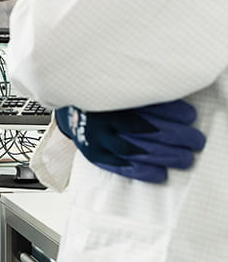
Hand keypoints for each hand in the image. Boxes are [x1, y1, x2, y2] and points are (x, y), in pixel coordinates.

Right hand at [54, 100, 205, 182]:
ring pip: (135, 149)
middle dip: (174, 136)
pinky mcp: (93, 153)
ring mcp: (96, 137)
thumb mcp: (112, 88)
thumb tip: (171, 96)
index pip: (143, 103)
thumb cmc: (97, 98)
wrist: (67, 110)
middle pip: (144, 128)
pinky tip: (159, 173)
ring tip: (185, 159)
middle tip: (194, 140)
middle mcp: (101, 116)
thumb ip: (135, 92)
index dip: (169, 111)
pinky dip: (141, 171)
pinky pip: (119, 165)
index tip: (189, 115)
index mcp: (107, 96)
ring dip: (164, 156)